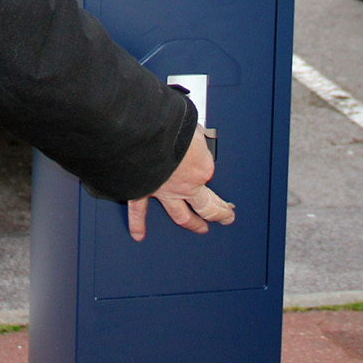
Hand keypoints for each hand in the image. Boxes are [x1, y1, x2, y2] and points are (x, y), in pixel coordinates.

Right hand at [128, 126, 234, 240]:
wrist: (142, 133)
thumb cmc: (169, 128)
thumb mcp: (192, 128)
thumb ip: (195, 136)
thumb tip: (194, 135)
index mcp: (201, 168)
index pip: (209, 172)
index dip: (211, 170)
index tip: (212, 167)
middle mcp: (185, 186)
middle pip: (207, 206)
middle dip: (218, 213)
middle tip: (225, 217)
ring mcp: (165, 192)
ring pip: (182, 216)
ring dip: (192, 224)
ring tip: (200, 229)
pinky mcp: (143, 192)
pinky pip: (140, 212)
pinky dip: (138, 224)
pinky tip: (139, 234)